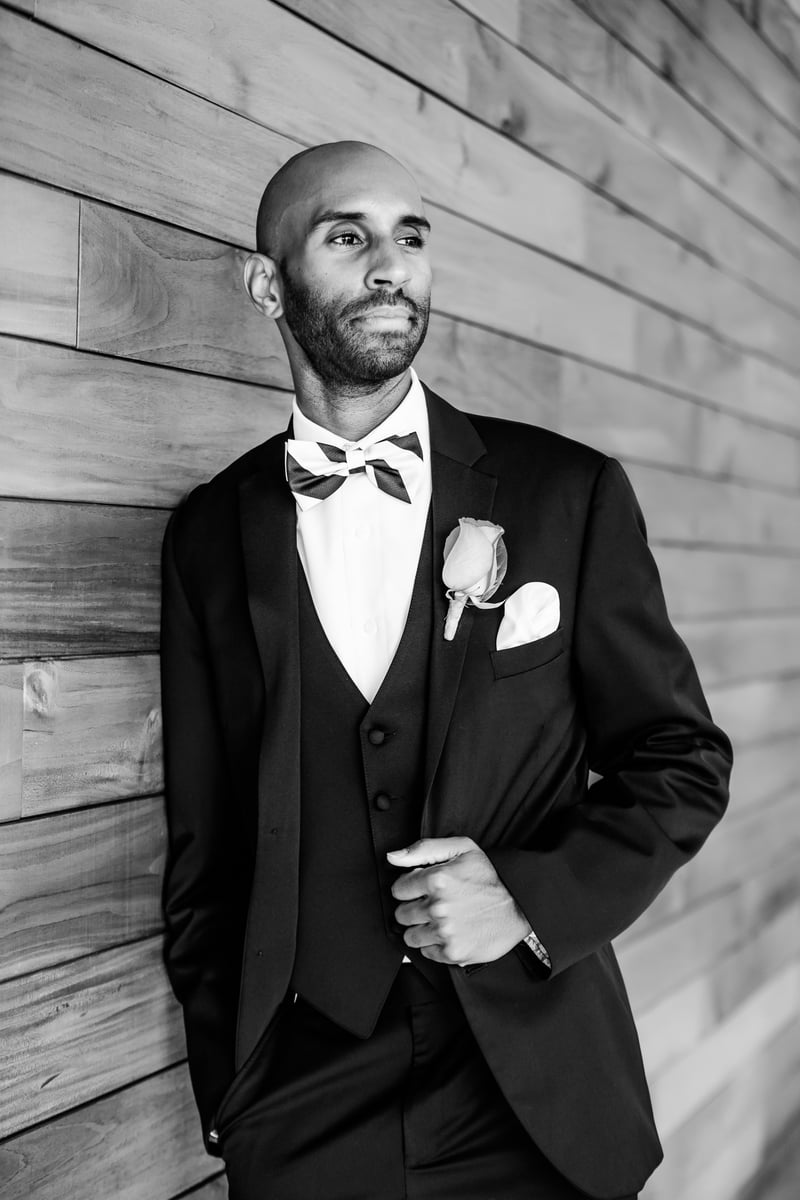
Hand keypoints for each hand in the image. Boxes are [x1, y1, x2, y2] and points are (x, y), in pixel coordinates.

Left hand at [387, 837, 530, 965]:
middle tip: (433, 905)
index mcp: (437, 879)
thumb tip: (393, 857)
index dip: (410, 888)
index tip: (421, 889)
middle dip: (414, 908)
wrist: (521, 904)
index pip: (398, 889)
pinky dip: (435, 945)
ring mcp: (445, 932)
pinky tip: (450, 932)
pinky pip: (426, 952)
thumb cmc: (491, 876)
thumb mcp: (462, 848)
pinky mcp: (453, 952)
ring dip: (422, 928)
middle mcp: (438, 907)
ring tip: (441, 920)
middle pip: (402, 914)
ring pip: (410, 936)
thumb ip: (423, 849)